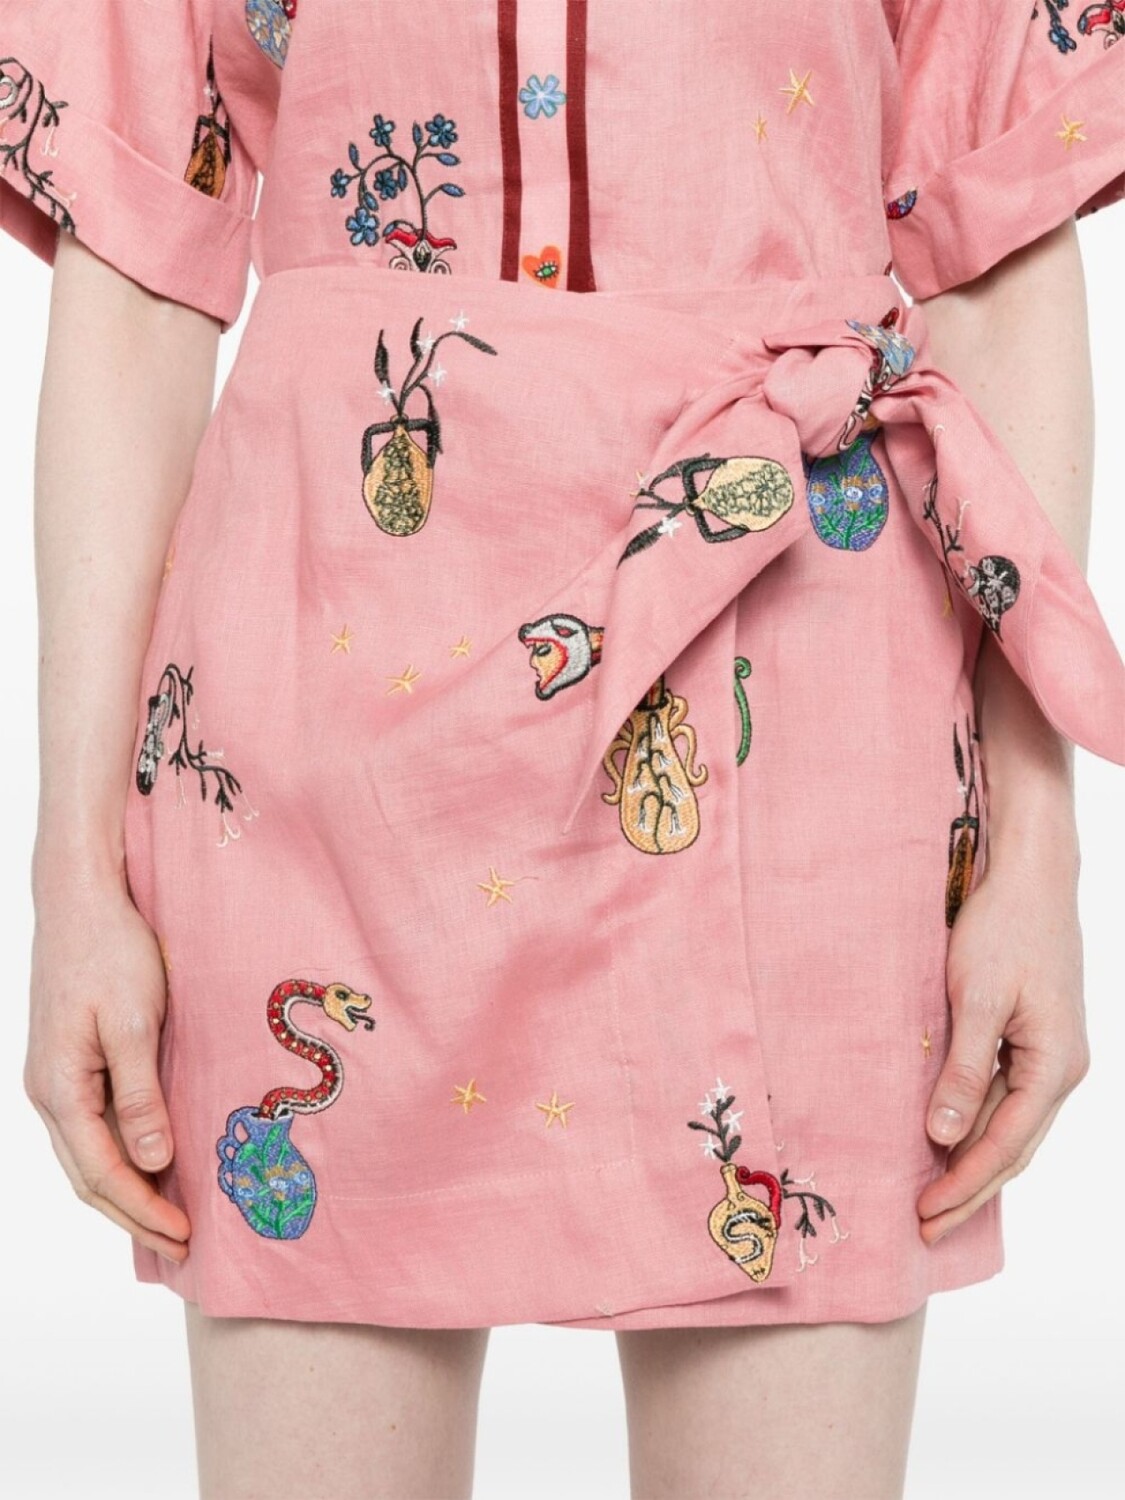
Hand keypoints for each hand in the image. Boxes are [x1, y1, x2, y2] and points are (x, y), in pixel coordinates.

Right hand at [23, 875, 189, 1260]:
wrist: (82, 900)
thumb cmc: (112, 951)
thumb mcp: (136, 1022)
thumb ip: (140, 1095)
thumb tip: (152, 1162)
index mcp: (60, 1088)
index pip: (103, 1173)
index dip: (143, 1210)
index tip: (184, 1235)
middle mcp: (47, 1091)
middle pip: (88, 1176)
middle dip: (133, 1215)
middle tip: (181, 1245)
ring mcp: (53, 1077)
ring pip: (86, 1155)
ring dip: (125, 1192)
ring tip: (168, 1218)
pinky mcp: (67, 1061)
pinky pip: (90, 1126)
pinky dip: (117, 1157)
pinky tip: (147, 1163)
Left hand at [916, 828, 1087, 1242]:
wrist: (1033, 877)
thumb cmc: (1004, 929)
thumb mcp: (975, 999)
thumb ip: (962, 1071)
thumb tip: (942, 1137)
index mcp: (1054, 1065)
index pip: (1005, 1145)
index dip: (965, 1184)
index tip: (926, 1213)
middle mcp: (1060, 1069)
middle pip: (1013, 1148)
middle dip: (970, 1191)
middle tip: (926, 1228)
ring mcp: (1050, 1055)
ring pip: (1010, 1127)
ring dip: (974, 1164)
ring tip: (935, 1199)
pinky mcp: (1034, 1039)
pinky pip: (1007, 1098)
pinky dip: (979, 1127)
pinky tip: (952, 1144)